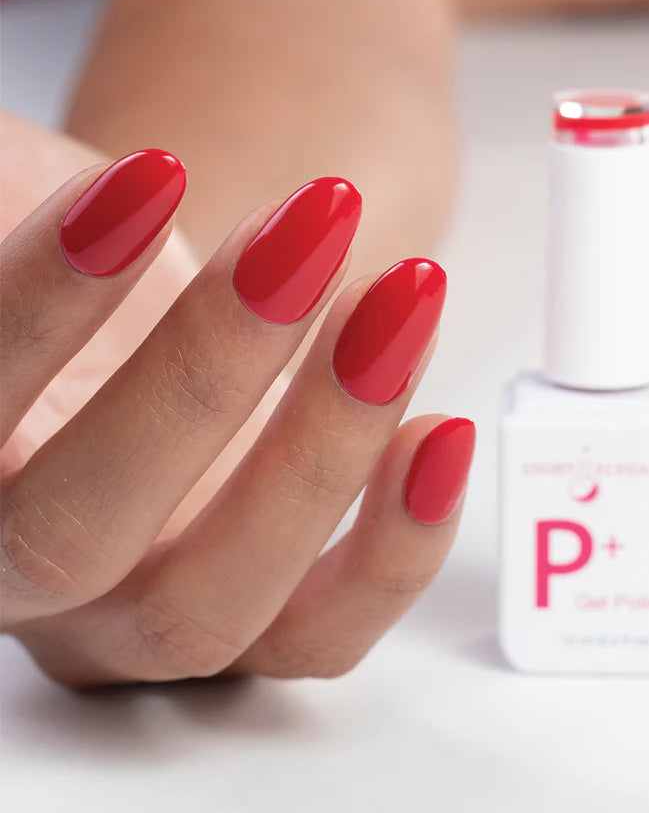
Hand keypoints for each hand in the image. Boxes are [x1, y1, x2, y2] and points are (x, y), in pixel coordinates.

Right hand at [1, 147, 474, 684]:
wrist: (126, 296)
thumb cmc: (55, 242)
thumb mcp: (6, 201)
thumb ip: (8, 218)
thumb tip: (15, 199)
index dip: (46, 300)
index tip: (152, 178)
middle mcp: (23, 575)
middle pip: (75, 539)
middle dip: (203, 376)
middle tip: (304, 237)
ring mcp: (142, 615)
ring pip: (212, 604)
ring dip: (324, 451)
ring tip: (401, 300)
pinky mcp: (259, 616)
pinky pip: (321, 634)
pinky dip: (395, 549)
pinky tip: (442, 432)